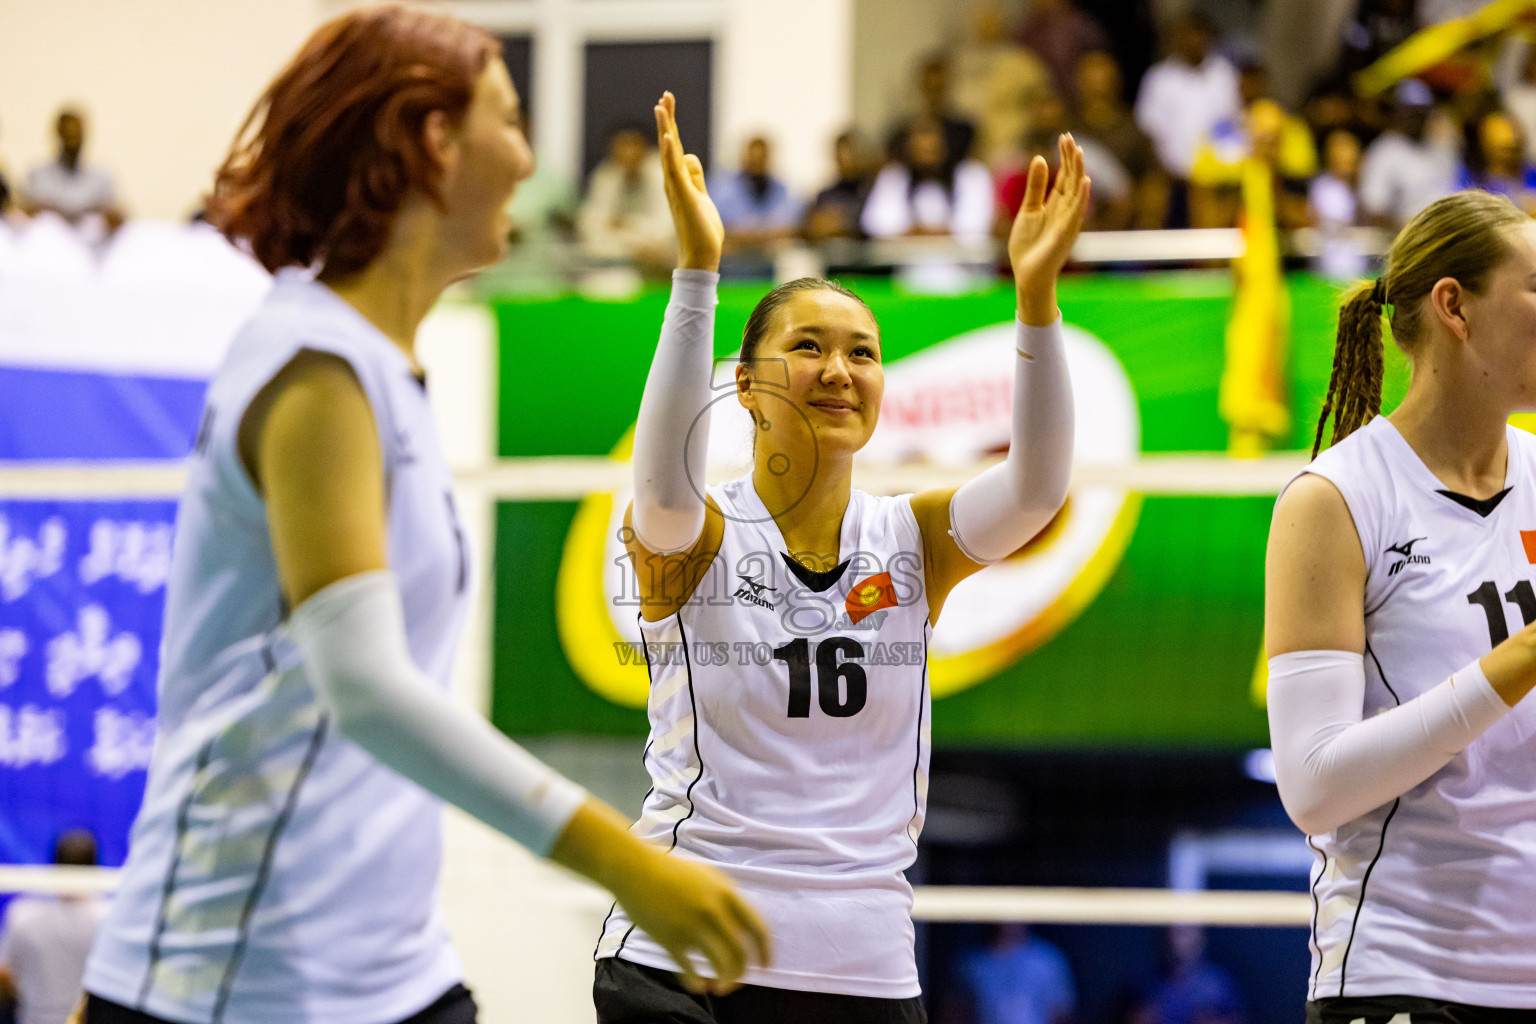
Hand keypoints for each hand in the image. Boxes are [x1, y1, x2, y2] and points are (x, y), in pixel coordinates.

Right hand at [549, 799, 768, 993]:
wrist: (634, 868)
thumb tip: (741, 923)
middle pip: (740, 954)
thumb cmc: (670, 870)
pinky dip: (697, 983)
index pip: (758, 929)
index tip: (766, 966)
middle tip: (736, 982)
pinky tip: (697, 985)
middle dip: (741, 974)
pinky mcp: (670, 939)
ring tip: (718, 988)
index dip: (766, 951)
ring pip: (720, 965)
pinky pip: (690, 971)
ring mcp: (692, 926)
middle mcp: (713, 911)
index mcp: (727, 893)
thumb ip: (726, 897)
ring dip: (724, 983)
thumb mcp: (707, 876)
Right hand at [655, 92, 722, 271]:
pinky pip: (674, 172)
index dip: (671, 124)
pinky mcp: (683, 197)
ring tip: (661, 106)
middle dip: (667, 118)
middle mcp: (672, 182)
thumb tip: (689, 157)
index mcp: (678, 180)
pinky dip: (670, 154)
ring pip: (668, 153)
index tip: (667, 102)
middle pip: (668, 144)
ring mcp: (676, 188)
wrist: (701, 255)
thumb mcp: (701, 196)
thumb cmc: (701, 229)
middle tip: (665, 96)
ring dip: (665, 128)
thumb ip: (695, 177)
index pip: (674, 146)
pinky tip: (669, 138)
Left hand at [1008, 133, 1090, 324]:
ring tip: (1079, 152)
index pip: (1064, 175)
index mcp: (1056, 204)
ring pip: (1077, 192)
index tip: (1063, 137)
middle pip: (1072, 179)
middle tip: (1068, 137)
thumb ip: (1035, 187)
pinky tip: (1085, 181)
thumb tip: (1039, 158)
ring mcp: (1068, 222)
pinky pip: (1076, 213)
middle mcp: (1066, 210)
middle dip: (1071, 158)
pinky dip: (1081, 197)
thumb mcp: (1028, 210)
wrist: (1027, 275)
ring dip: (1079, 172)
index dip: (1065, 156)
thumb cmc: (1028, 246)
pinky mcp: (1065, 234)